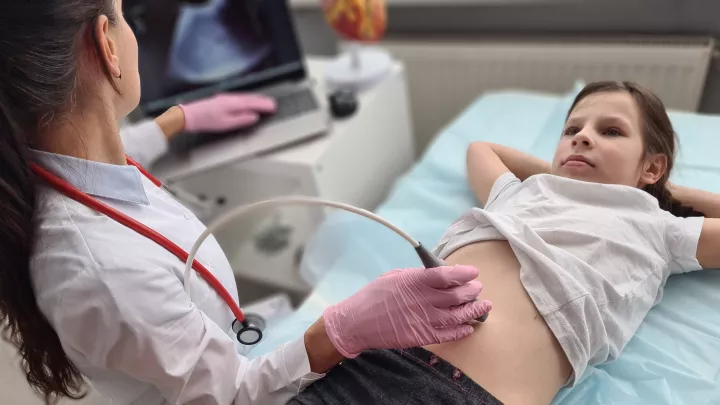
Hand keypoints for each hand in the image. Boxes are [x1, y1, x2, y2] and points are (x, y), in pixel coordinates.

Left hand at [179, 93, 276, 132]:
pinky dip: (247, 99)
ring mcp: (225, 97)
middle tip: (273, 104)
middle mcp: (230, 98)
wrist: (188, 116)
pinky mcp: (221, 99)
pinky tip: (247, 102)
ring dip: (256, 99)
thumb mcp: (226, 124)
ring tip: (264, 102)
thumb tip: (255, 117)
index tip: (274, 107)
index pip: (253, 104)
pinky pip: (239, 97)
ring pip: (245, 97)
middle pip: (250, 98)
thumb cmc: (206, 121)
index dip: (264, 105)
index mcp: (233, 104)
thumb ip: (242, 120)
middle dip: (262, 101)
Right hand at [322, 265, 491, 357]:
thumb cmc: (374, 296)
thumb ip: (417, 277)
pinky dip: (461, 330)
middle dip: (472, 291)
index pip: (446, 276)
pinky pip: (448, 334)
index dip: (463, 274)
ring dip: (473, 311)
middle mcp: (423, 300)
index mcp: (415, 282)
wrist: (357, 322)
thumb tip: (438, 274)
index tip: (473, 272)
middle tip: (477, 289)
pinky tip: (468, 326)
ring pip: (457, 316)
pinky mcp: (422, 336)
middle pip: (456, 296)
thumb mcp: (394, 277)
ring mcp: (424, 320)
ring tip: (483, 306)